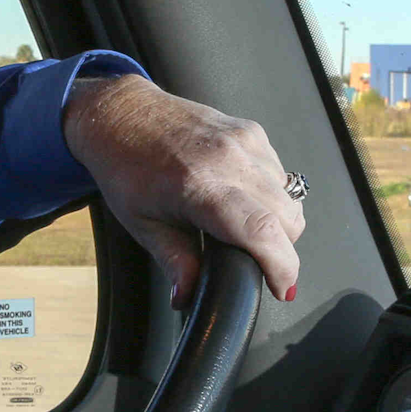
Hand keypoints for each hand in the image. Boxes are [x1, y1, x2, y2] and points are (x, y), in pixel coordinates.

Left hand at [61, 73, 303, 309]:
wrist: (120, 114)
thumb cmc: (125, 167)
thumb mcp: (142, 224)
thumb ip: (175, 262)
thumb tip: (188, 297)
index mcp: (199, 186)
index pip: (262, 231)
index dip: (282, 267)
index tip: (281, 288)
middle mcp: (229, 159)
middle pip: (288, 218)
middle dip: (281, 250)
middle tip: (253, 261)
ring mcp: (244, 141)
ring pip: (289, 197)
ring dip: (278, 222)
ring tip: (242, 229)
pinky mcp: (252, 130)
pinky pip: (280, 174)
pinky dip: (271, 194)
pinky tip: (241, 198)